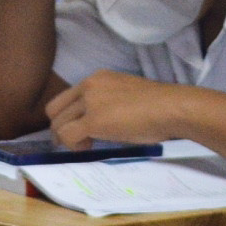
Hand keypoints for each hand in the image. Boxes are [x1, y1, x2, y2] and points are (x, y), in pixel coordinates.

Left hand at [44, 72, 186, 146]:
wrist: (170, 108)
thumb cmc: (158, 106)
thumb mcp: (125, 96)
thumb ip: (106, 103)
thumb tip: (95, 123)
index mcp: (97, 78)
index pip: (66, 97)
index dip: (67, 116)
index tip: (77, 130)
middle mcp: (89, 86)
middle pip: (55, 110)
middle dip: (60, 129)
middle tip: (76, 142)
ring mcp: (89, 102)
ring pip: (58, 124)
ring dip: (68, 139)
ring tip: (87, 145)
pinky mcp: (93, 120)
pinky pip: (67, 135)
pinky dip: (73, 145)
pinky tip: (89, 147)